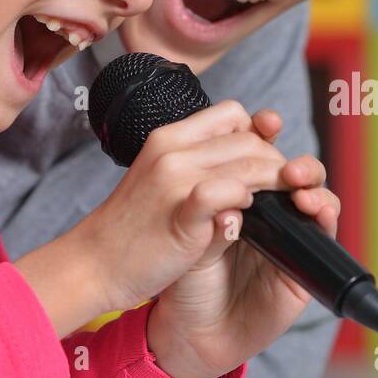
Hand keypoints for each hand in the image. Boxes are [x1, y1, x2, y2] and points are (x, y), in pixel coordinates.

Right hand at [15, 99, 297, 337]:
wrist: (92, 263)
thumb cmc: (131, 228)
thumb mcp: (160, 181)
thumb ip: (195, 165)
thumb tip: (243, 162)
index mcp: (169, 138)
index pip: (231, 114)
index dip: (258, 133)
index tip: (266, 159)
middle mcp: (173, 149)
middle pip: (249, 139)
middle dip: (275, 162)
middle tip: (285, 187)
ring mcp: (176, 178)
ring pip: (249, 161)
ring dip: (274, 182)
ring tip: (281, 202)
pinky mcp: (182, 211)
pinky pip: (229, 192)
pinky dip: (246, 200)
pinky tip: (247, 214)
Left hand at [147, 110, 340, 377]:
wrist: (189, 331)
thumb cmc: (184, 279)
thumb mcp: (188, 236)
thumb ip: (208, 211)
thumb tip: (233, 189)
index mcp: (237, 194)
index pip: (258, 151)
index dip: (265, 132)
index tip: (264, 122)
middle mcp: (268, 211)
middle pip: (293, 169)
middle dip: (293, 159)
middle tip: (283, 166)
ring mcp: (289, 236)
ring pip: (316, 195)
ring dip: (313, 183)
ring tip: (298, 185)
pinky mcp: (304, 264)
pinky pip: (323, 234)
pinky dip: (325, 215)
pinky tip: (315, 208)